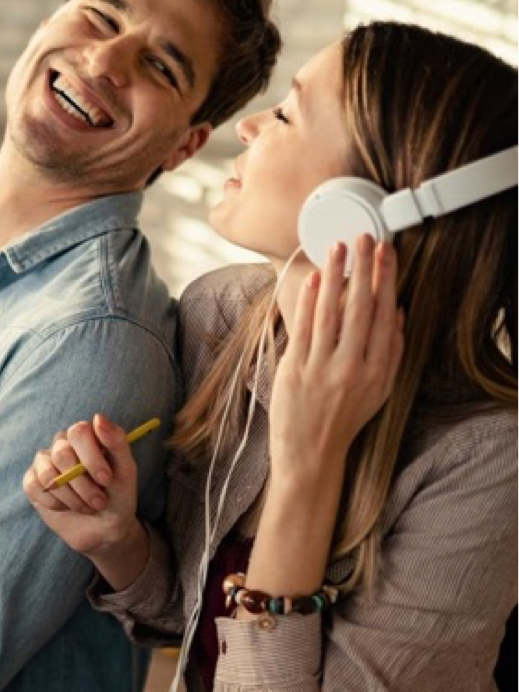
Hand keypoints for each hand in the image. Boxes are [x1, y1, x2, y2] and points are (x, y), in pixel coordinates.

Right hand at [23, 414, 147, 586]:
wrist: (105, 529)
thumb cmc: (118, 496)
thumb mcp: (126, 470)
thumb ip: (116, 442)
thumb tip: (98, 417)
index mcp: (86, 436)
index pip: (79, 432)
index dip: (91, 457)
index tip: (106, 480)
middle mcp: (62, 444)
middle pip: (62, 454)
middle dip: (83, 484)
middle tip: (99, 502)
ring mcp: (45, 462)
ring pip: (48, 474)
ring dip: (72, 498)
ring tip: (87, 507)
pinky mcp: (32, 481)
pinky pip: (34, 487)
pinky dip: (55, 503)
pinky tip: (66, 507)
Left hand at [271, 235, 404, 477]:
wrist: (310, 452)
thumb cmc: (345, 417)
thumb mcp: (381, 389)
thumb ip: (392, 351)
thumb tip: (397, 310)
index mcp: (378, 371)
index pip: (385, 315)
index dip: (386, 280)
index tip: (387, 253)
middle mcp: (352, 368)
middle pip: (361, 309)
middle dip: (364, 269)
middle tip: (365, 238)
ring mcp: (321, 368)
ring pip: (331, 313)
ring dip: (335, 276)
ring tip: (338, 248)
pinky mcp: (295, 369)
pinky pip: (304, 328)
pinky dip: (309, 301)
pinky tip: (315, 278)